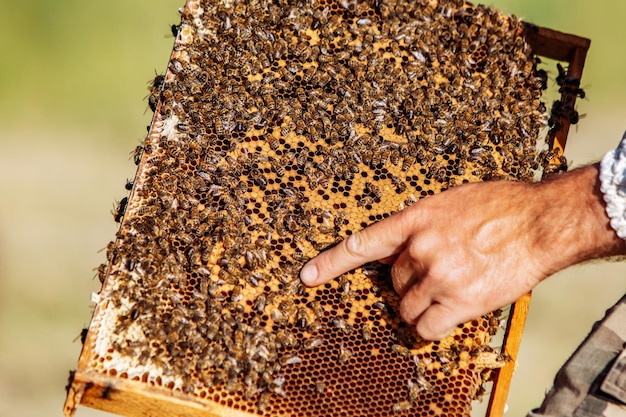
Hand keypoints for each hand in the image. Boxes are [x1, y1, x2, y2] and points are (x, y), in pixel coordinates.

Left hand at [300, 164, 621, 339]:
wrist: (541, 221)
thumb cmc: (501, 207)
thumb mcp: (451, 202)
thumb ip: (422, 224)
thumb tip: (402, 248)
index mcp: (415, 219)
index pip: (363, 243)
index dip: (331, 262)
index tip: (307, 277)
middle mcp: (420, 248)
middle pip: (393, 282)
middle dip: (410, 282)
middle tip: (439, 272)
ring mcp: (438, 275)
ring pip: (407, 307)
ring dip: (421, 305)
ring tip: (449, 290)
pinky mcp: (460, 301)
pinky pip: (426, 328)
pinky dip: (431, 327)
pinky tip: (447, 314)